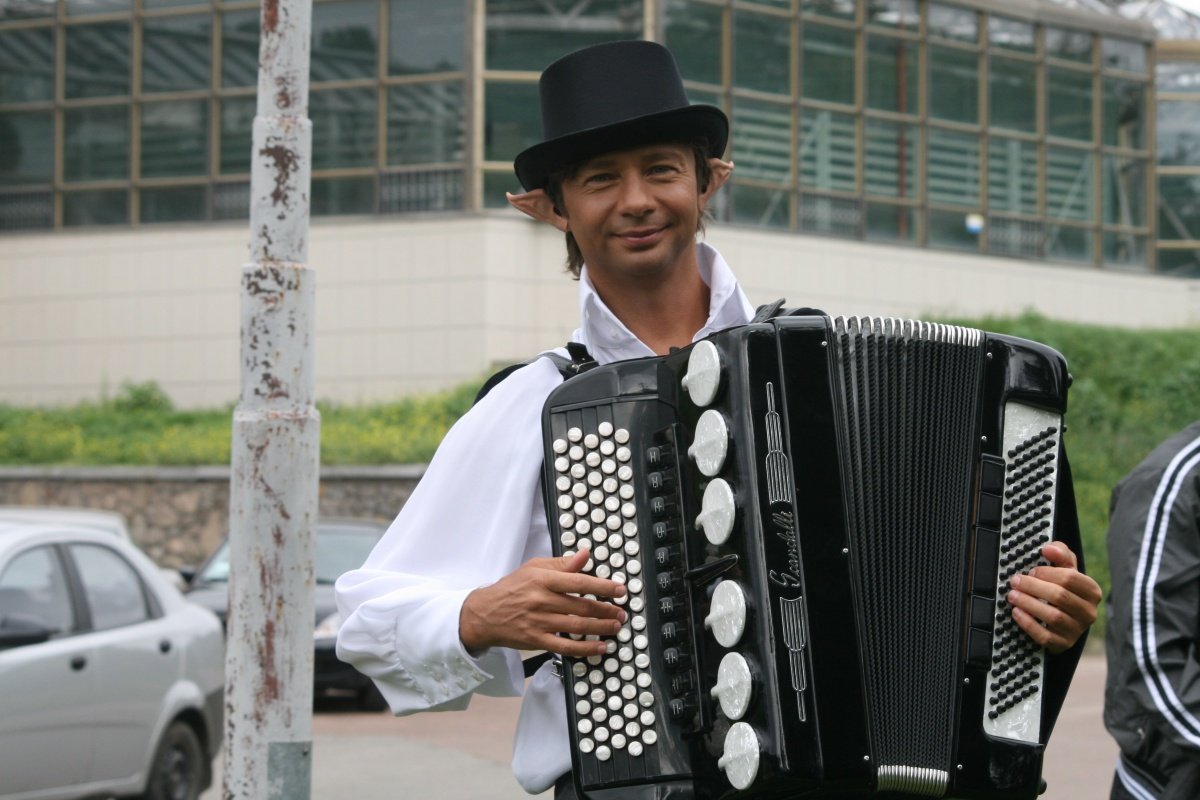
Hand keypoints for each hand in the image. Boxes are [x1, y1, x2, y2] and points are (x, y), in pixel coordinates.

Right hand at [459, 550, 626, 657]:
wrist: (485, 613)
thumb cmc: (512, 587)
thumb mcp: (534, 567)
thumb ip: (562, 564)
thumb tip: (585, 555)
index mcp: (543, 580)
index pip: (578, 581)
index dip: (603, 586)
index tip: (620, 589)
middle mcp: (542, 601)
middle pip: (581, 606)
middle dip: (607, 610)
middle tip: (622, 612)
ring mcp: (540, 622)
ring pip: (577, 627)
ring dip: (601, 628)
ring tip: (616, 626)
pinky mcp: (537, 641)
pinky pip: (566, 647)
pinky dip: (586, 648)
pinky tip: (601, 647)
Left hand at [1007, 541, 1101, 653]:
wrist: (1064, 620)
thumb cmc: (1063, 589)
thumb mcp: (1065, 569)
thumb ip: (1060, 553)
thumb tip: (1048, 548)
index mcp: (1092, 591)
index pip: (1070, 578)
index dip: (1047, 572)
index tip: (1031, 570)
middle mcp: (1088, 612)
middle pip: (1060, 596)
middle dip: (1033, 587)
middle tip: (1015, 582)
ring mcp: (1077, 630)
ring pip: (1053, 617)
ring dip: (1028, 604)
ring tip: (1012, 595)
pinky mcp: (1063, 644)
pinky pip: (1045, 636)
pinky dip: (1028, 624)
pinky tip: (1016, 612)